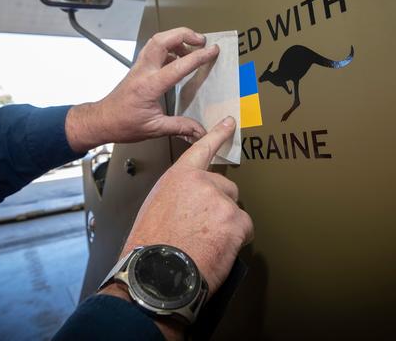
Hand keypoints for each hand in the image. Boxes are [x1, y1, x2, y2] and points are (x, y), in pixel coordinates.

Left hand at [65, 27, 219, 152]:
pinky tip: (178, 56)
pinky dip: (169, 47)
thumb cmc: (122, 124)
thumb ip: (180, 127)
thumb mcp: (154, 129)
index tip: (212, 51)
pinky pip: (153, 49)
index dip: (198, 57)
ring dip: (175, 37)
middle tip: (201, 40)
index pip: (178, 65)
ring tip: (192, 45)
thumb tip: (200, 131)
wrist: (102, 121)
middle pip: (162, 40)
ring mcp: (139, 67)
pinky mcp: (138, 68)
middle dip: (184, 34)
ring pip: (156, 41)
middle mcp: (143, 71)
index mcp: (149, 86)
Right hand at [120, 116, 252, 295]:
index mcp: (179, 177)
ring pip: (235, 211)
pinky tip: (217, 249)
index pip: (202, 149)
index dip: (218, 134)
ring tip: (206, 243)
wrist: (157, 272)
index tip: (230, 122)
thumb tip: (191, 203)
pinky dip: (235, 241)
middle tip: (204, 229)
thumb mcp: (156, 207)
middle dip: (219, 207)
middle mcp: (202, 183)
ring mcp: (220, 201)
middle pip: (226, 189)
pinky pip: (244, 229)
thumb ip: (178, 195)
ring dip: (226, 226)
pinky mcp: (235, 221)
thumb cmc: (150, 245)